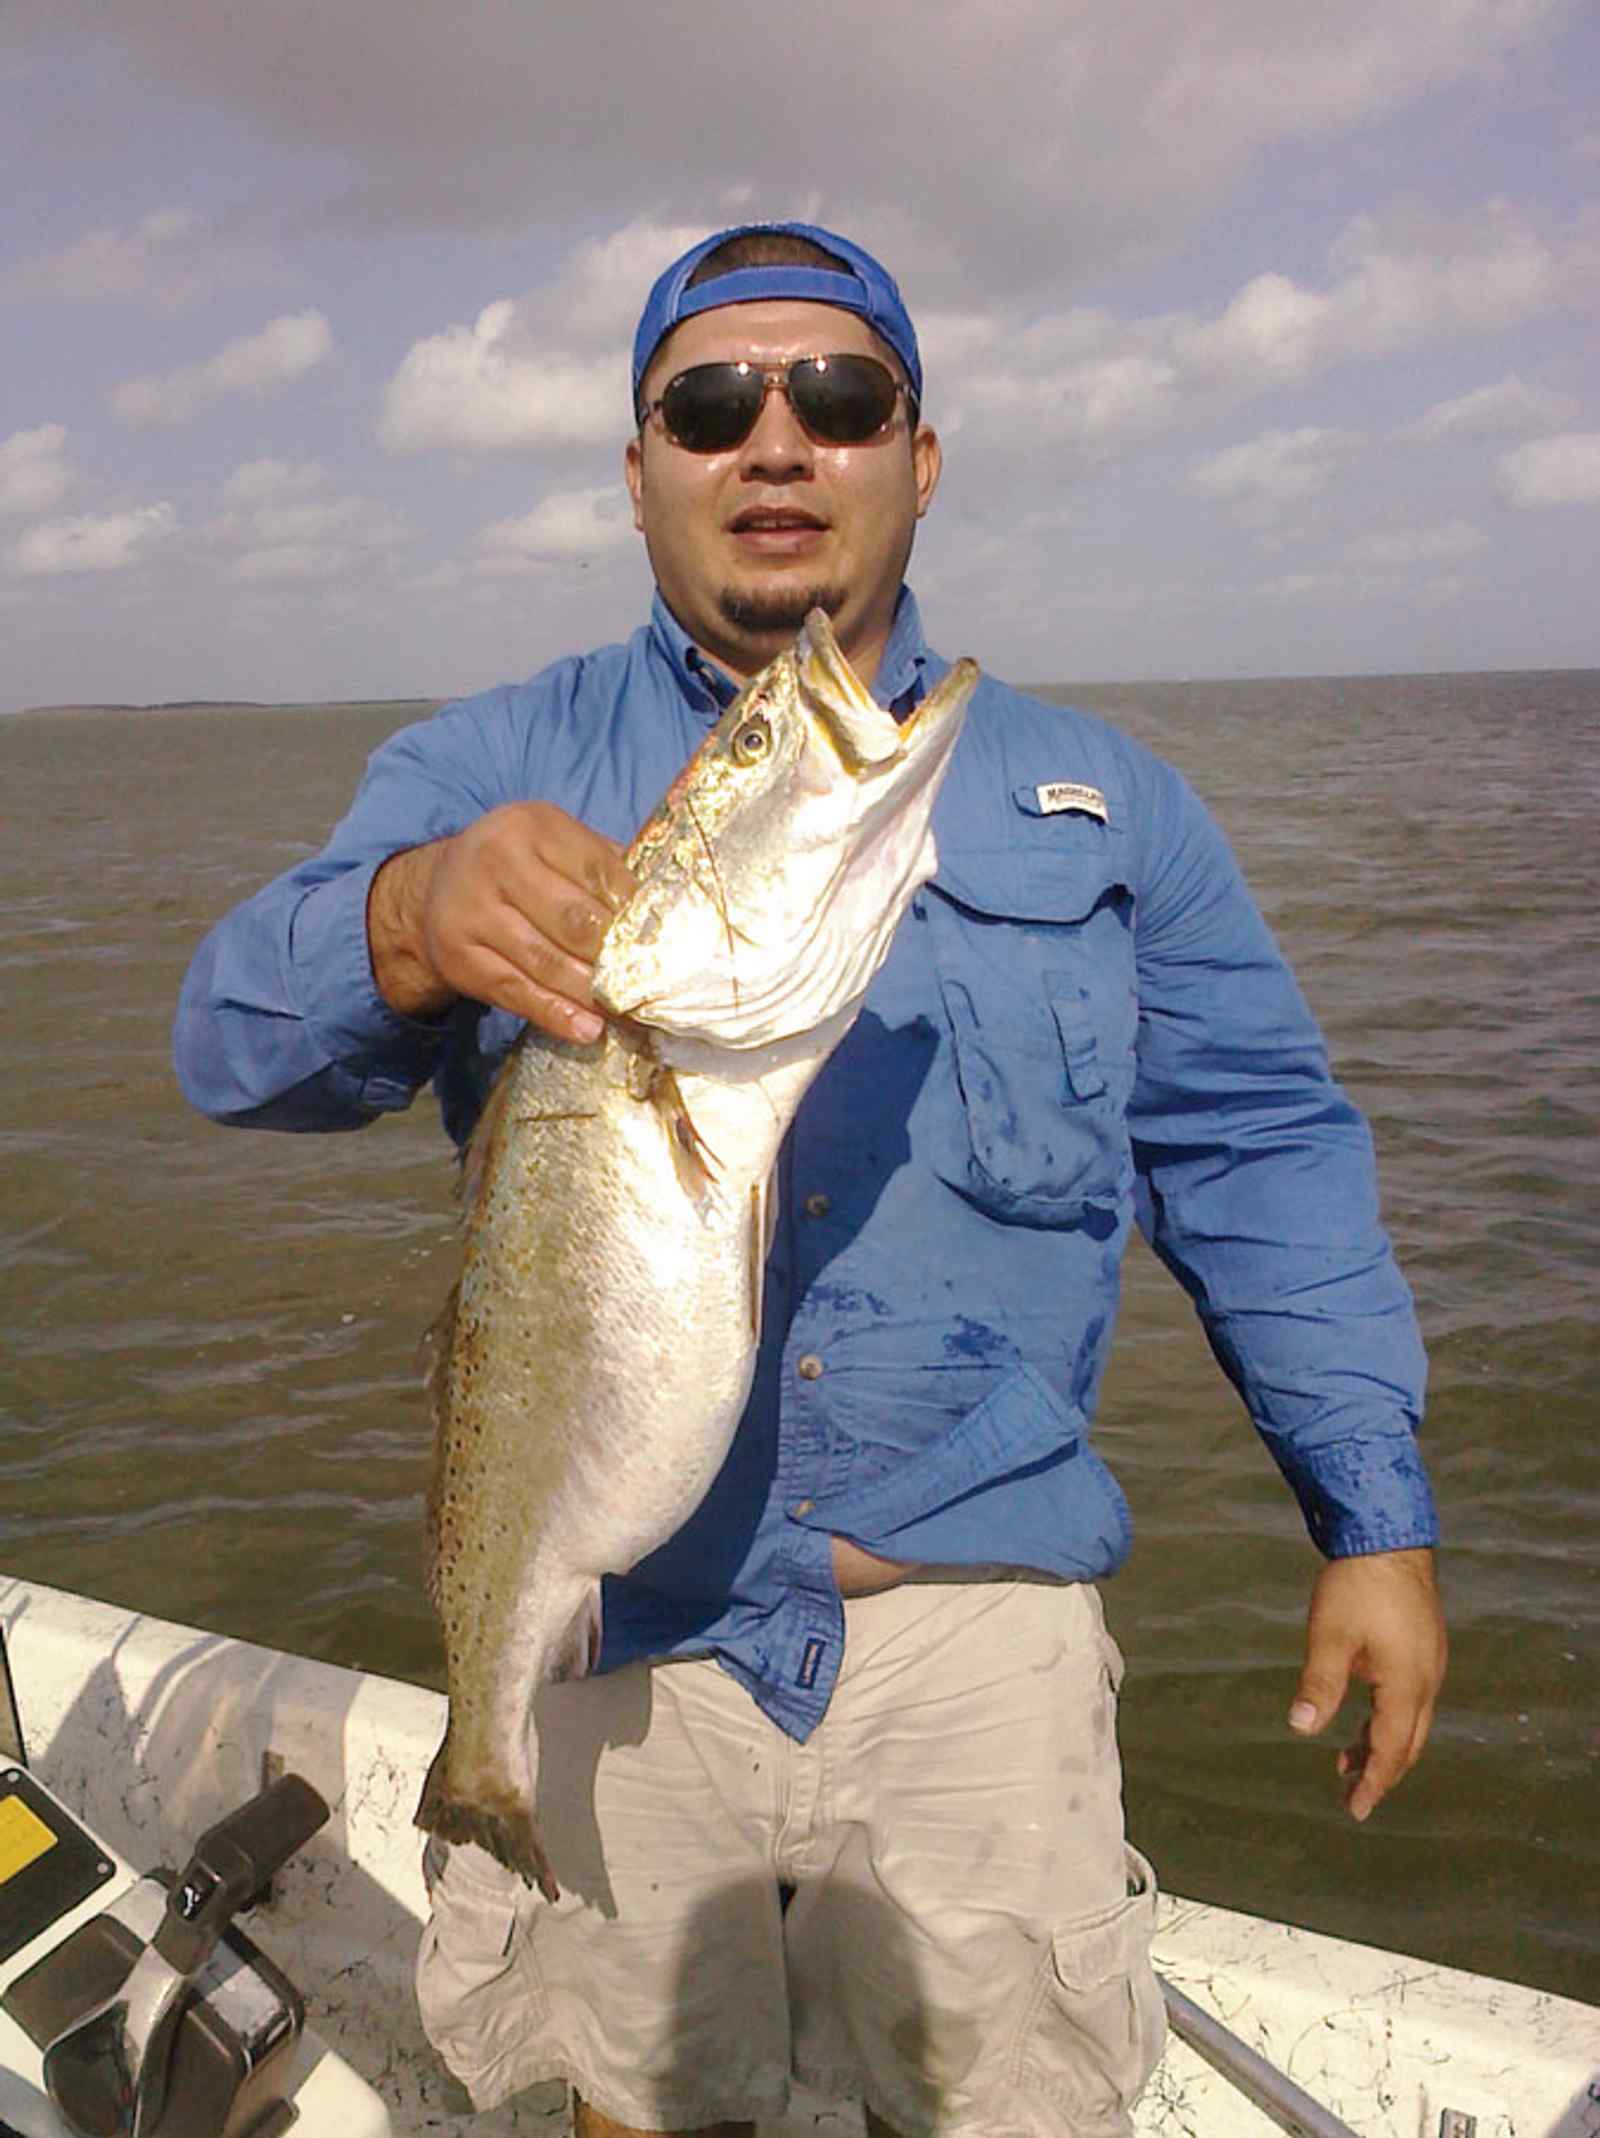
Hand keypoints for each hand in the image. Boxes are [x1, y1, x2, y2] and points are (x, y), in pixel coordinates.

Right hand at [368, 803, 635, 1044]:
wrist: (439, 887)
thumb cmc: (521, 867)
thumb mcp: (555, 846)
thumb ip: (603, 869)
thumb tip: (660, 913)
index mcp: (531, 826)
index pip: (597, 871)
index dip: (633, 910)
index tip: (665, 940)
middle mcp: (495, 861)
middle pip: (573, 918)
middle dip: (615, 954)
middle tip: (651, 982)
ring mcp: (471, 911)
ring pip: (546, 960)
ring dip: (591, 992)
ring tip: (626, 1011)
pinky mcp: (458, 957)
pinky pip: (516, 992)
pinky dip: (555, 1014)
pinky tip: (587, 1029)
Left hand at [1288, 1546, 1445, 1821]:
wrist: (1389, 1536)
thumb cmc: (1357, 1584)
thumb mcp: (1330, 1636)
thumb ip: (1319, 1685)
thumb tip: (1299, 1727)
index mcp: (1406, 1684)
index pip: (1390, 1749)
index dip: (1373, 1782)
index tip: (1356, 1810)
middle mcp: (1427, 1680)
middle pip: (1408, 1744)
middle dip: (1381, 1773)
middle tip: (1353, 1797)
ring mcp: (1431, 1663)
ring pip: (1412, 1722)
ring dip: (1382, 1745)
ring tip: (1345, 1760)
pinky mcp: (1425, 1648)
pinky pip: (1412, 1699)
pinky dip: (1389, 1720)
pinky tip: (1365, 1716)